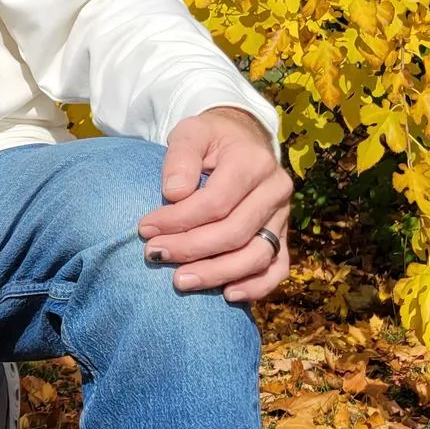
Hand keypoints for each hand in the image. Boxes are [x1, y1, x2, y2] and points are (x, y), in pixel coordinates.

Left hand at [139, 106, 291, 303]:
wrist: (241, 142)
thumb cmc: (209, 140)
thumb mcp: (190, 133)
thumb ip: (180, 157)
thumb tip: (174, 194)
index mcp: (253, 162)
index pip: (216, 202)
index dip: (179, 219)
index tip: (145, 228)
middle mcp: (275, 190)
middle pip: (235, 232)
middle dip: (191, 249)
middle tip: (155, 254)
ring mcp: (283, 216)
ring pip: (257, 255)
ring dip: (217, 274)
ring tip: (180, 281)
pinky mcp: (283, 235)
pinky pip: (277, 268)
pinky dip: (256, 286)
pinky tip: (227, 294)